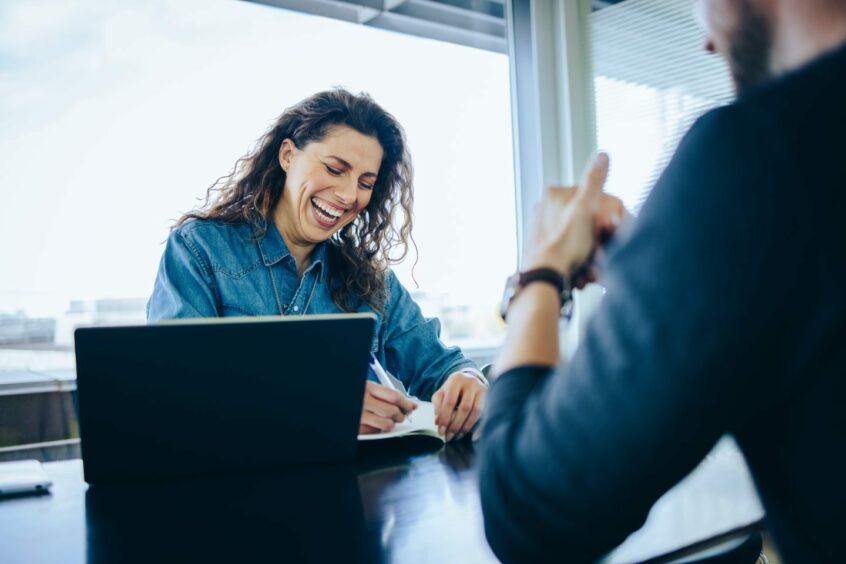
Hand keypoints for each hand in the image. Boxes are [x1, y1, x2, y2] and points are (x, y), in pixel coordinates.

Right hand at [359, 381, 417, 434]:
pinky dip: (378, 429)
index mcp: (368, 387)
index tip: (411, 406)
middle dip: (401, 415)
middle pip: (393, 411)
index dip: (406, 403)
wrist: (333, 400)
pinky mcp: (357, 427)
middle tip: (401, 415)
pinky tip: (375, 423)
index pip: (394, 396)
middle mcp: (364, 401)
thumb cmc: (356, 394)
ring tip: (389, 420)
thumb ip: (387, 394)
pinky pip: (375, 432)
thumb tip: (410, 404)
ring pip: (387, 424)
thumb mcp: (368, 387)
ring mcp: (360, 415)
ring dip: (391, 424)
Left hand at [433, 371, 486, 441]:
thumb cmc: (452, 388)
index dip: (445, 418)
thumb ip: (438, 405)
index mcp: (456, 379)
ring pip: (476, 412)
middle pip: (464, 408)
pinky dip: (479, 427)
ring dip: (466, 427)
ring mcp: (482, 389)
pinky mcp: (489, 397)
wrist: (469, 379)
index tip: (441, 431)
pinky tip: (473, 436)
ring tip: (457, 436)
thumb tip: (438, 422)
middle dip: (455, 425)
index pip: (450, 401)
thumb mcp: (442, 393)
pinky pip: (485, 414)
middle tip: (448, 437)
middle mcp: (471, 383)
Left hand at [524, 153, 622, 279]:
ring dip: (592, 258)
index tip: (611, 234)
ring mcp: (543, 231)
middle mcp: (544, 210)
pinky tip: (581, 275)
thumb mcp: (586, 208)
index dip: (608, 221)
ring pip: (582, 242)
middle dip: (599, 243)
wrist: (546, 279)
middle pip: (588, 224)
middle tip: (602, 257)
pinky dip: (579, 266)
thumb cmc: (566, 245)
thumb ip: (594, 181)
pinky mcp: (544, 252)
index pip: (594, 202)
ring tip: (591, 270)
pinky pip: (571, 256)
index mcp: (554, 195)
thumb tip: (602, 155)